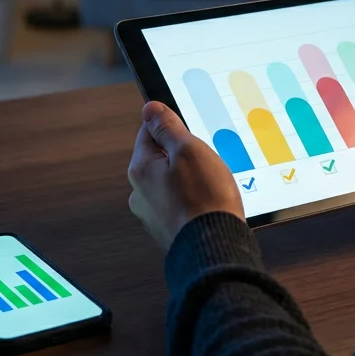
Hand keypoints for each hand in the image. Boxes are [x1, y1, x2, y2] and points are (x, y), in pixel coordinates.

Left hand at [127, 101, 244, 249]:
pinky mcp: (168, 229)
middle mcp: (140, 193)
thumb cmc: (204, 198)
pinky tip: (209, 204)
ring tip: (211, 186)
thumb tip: (150, 108)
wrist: (215, 247)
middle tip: (206, 162)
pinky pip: (180, 204)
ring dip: (190, 180)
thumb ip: (167, 127)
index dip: (172, 127)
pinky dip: (193, 201)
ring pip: (172, 182)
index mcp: (140, 169)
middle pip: (161, 158)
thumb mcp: (188, 149)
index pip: (149, 132)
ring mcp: (153, 214)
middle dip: (184, 156)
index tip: (189, 132)